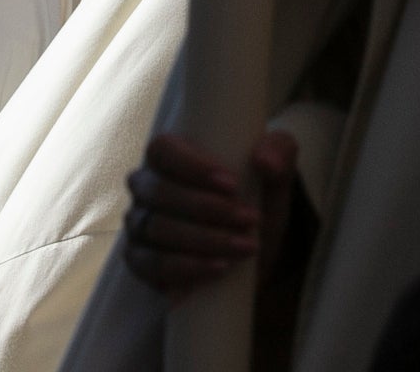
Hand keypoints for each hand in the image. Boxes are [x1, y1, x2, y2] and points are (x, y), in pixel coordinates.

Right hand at [123, 130, 295, 302]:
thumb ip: (280, 153)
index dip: (192, 166)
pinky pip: (151, 266)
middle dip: (206, 208)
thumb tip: (263, 160)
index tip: (232, 184)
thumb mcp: (275, 175)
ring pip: (157, 229)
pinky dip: (184, 269)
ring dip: (202, 240)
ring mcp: (139, 225)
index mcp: (169, 155)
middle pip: (159, 192)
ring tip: (243, 248)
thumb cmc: (256, 200)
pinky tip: (216, 269)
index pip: (163, 149)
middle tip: (249, 220)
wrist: (254, 251)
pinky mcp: (141, 261)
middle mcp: (146, 187)